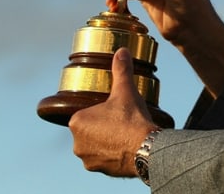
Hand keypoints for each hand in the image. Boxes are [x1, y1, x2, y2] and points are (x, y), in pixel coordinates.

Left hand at [69, 48, 155, 176]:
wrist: (146, 149)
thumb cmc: (132, 119)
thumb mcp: (126, 91)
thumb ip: (121, 70)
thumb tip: (122, 51)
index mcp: (77, 122)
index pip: (84, 113)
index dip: (99, 111)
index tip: (111, 110)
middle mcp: (77, 143)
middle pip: (88, 130)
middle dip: (101, 126)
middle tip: (119, 121)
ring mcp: (88, 159)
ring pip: (94, 146)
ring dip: (104, 141)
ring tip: (122, 134)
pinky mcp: (100, 170)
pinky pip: (103, 159)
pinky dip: (111, 154)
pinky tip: (124, 147)